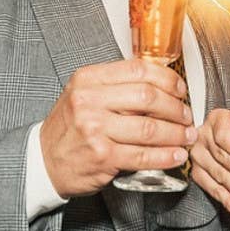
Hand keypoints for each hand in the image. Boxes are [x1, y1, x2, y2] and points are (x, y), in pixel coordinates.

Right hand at [39, 58, 195, 197]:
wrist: (42, 161)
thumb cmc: (69, 128)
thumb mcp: (83, 94)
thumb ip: (115, 85)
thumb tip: (160, 83)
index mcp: (88, 80)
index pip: (138, 70)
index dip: (167, 79)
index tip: (180, 89)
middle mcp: (89, 101)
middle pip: (148, 97)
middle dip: (176, 107)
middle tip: (187, 115)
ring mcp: (95, 129)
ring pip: (149, 128)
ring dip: (176, 134)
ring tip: (186, 136)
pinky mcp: (102, 156)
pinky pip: (143, 155)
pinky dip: (165, 157)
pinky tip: (176, 156)